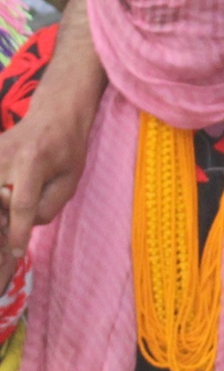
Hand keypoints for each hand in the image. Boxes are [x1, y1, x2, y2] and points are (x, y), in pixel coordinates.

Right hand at [0, 98, 92, 283]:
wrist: (51, 118)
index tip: (16, 252)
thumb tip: (22, 225)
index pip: (21, 205)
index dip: (18, 233)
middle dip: (6, 218)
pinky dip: (0, 198)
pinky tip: (8, 193)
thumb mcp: (70, 181)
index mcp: (32, 162)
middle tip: (18, 213)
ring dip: (2, 207)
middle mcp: (4, 157)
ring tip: (16, 197)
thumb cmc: (66, 152)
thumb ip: (48, 206)